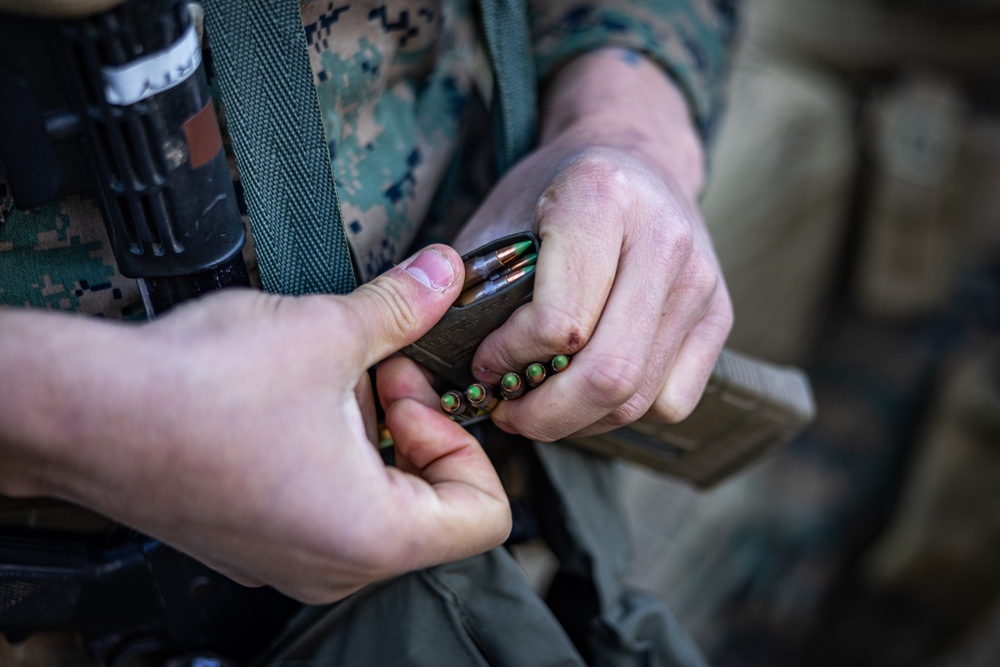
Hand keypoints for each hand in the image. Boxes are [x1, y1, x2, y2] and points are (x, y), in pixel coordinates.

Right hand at [0, 245, 509, 602]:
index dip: (465, 441)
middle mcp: (336, 565)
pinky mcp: (256, 540)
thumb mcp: (328, 332)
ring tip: (330, 378)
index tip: (417, 392)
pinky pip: (327, 503)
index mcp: (374, 537)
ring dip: (371, 433)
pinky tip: (293, 401)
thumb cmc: (195, 391)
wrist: (82, 412)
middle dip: (415, 426)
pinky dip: (331, 452)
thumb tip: (447, 276)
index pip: (485, 514)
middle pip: (431, 504)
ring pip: (378, 499)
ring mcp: (291, 559)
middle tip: (379, 372)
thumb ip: (406, 307)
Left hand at [453, 49, 732, 440]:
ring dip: (579, 420)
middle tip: (508, 412)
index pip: (560, 322)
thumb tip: (438, 369)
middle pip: (609, 373)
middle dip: (545, 414)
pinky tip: (588, 388)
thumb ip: (471, 287)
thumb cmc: (551, 194)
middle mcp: (665, 238)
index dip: (510, 360)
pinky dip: (623, 412)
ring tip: (540, 405)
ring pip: (640, 397)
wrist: (635, 156)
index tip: (482, 364)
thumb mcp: (499, 219)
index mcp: (600, 198)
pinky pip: (671, 401)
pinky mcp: (721, 315)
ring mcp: (701, 281)